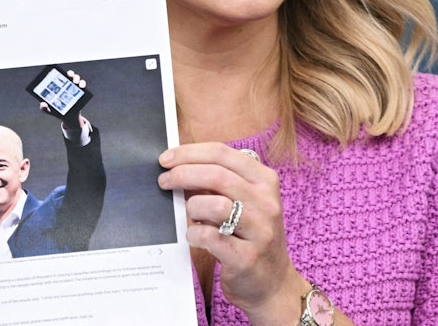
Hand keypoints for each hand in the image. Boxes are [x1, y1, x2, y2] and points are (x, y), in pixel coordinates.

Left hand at [39, 69, 87, 131]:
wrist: (69, 117)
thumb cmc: (58, 111)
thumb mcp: (50, 110)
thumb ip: (44, 108)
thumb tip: (42, 104)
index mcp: (59, 87)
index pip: (59, 77)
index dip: (59, 73)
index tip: (59, 73)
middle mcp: (67, 85)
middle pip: (69, 75)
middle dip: (70, 73)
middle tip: (69, 75)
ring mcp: (75, 88)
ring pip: (77, 78)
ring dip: (77, 78)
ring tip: (76, 82)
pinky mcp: (81, 92)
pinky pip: (83, 85)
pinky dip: (83, 84)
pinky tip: (82, 86)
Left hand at [157, 142, 307, 319]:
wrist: (273, 283)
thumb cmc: (249, 235)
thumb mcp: (242, 201)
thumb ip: (217, 182)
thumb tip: (178, 165)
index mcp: (264, 180)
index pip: (222, 153)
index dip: (189, 153)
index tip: (166, 158)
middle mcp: (266, 202)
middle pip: (216, 175)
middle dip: (182, 174)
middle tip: (164, 181)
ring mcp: (260, 231)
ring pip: (215, 205)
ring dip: (193, 207)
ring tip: (190, 216)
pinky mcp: (247, 258)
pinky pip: (211, 237)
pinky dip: (195, 234)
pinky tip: (194, 236)